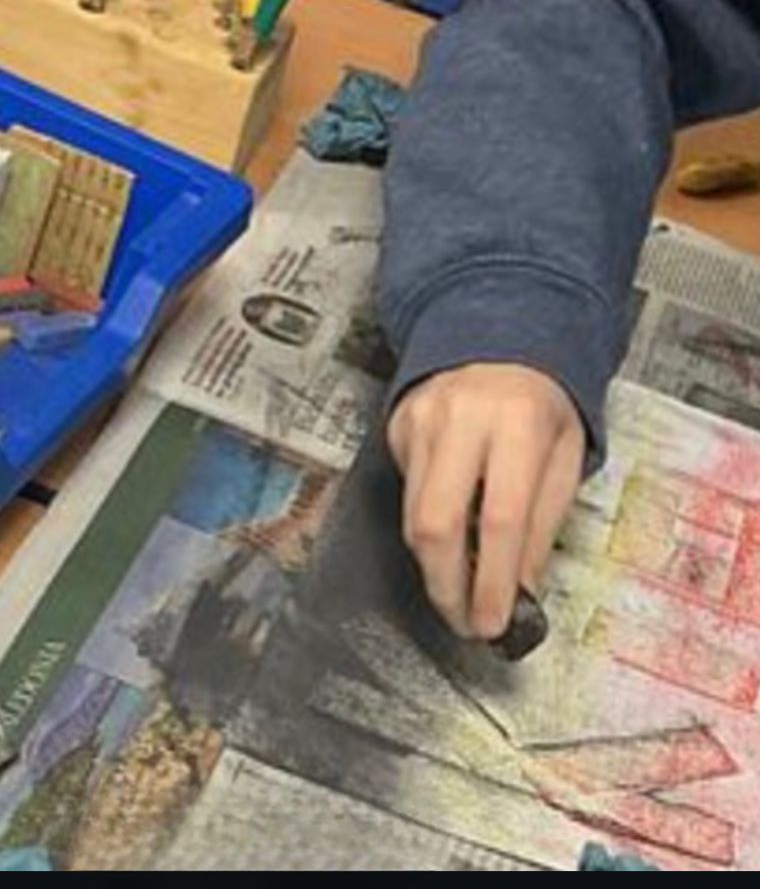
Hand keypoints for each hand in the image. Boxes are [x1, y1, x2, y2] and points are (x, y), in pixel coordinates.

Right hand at [388, 363, 584, 639]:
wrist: (496, 336)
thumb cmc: (541, 405)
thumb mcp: (564, 457)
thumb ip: (541, 523)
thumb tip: (518, 593)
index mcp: (518, 423)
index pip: (500, 517)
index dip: (492, 580)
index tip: (493, 624)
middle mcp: (461, 419)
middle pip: (436, 522)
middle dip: (446, 586)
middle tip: (462, 623)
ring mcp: (420, 421)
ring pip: (411, 516)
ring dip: (433, 567)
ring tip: (456, 595)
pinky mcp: (396, 427)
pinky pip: (406, 493)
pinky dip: (425, 527)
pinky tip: (447, 536)